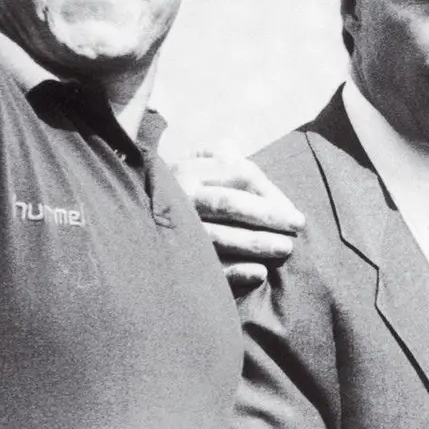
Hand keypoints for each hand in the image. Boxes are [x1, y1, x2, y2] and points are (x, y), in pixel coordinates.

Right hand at [172, 150, 304, 293]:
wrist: (131, 221)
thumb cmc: (179, 188)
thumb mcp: (195, 162)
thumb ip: (221, 155)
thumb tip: (239, 155)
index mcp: (190, 170)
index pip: (240, 175)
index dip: (271, 192)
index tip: (293, 210)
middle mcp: (180, 197)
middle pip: (230, 204)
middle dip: (268, 215)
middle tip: (298, 226)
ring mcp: (174, 230)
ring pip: (218, 236)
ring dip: (254, 243)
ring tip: (284, 248)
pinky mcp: (172, 259)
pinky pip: (205, 267)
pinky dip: (233, 271)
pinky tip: (258, 273)